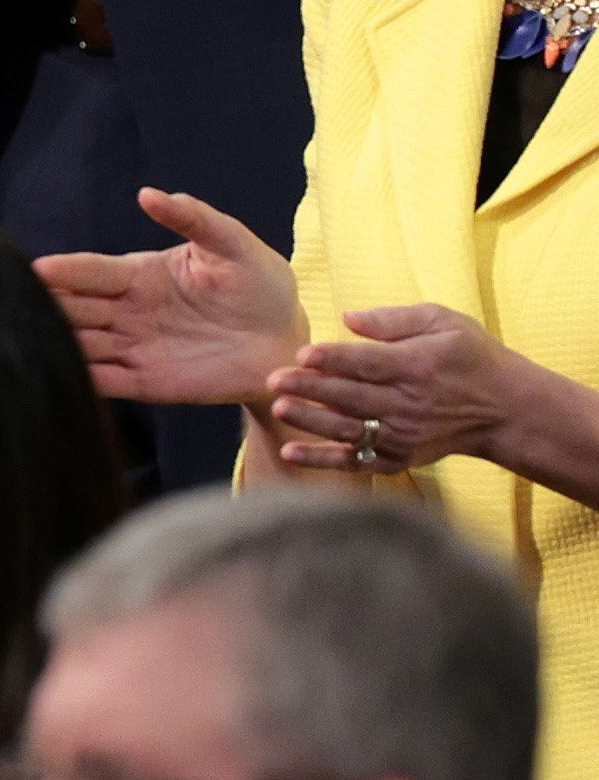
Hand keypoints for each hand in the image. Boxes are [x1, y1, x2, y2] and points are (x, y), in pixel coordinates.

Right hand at [36, 185, 303, 404]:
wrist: (285, 341)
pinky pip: (107, 382)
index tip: (36, 269)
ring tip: (28, 346)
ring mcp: (133, 348)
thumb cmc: (261, 286)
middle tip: (15, 307)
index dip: (64, 271)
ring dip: (59, 345)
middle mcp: (126, 312)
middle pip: (75, 309)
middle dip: (48, 307)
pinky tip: (61, 378)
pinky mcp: (147, 382)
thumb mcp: (233, 244)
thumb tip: (148, 194)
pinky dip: (83, 380)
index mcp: (139, 276)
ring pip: (83, 345)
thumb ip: (194, 218)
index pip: (90, 272)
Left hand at [265, 302, 540, 473]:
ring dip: (311, 421)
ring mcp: (403, 435)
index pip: (367, 363)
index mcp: (416, 366)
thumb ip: (393, 319)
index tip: (302, 354)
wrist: (506, 409)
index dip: (333, 359)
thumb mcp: (443, 322)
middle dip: (310, 389)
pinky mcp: (400, 458)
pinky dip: (322, 460)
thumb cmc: (469, 356)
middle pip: (352, 397)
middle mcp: (408, 404)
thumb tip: (346, 317)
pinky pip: (356, 461)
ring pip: (349, 429)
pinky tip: (289, 453)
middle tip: (274, 380)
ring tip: (280, 408)